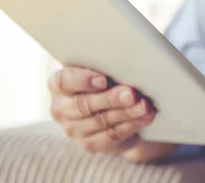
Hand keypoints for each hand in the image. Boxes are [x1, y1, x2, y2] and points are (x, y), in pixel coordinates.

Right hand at [48, 66, 174, 162]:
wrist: (110, 111)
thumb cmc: (105, 82)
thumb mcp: (100, 70)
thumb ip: (106, 66)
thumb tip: (127, 61)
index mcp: (59, 86)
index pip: (63, 81)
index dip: (82, 80)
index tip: (103, 79)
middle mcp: (61, 109)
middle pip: (83, 105)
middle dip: (110, 99)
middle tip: (130, 94)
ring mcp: (74, 129)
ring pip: (101, 121)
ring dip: (126, 113)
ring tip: (144, 105)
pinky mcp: (90, 144)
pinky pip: (111, 135)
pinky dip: (131, 125)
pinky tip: (145, 117)